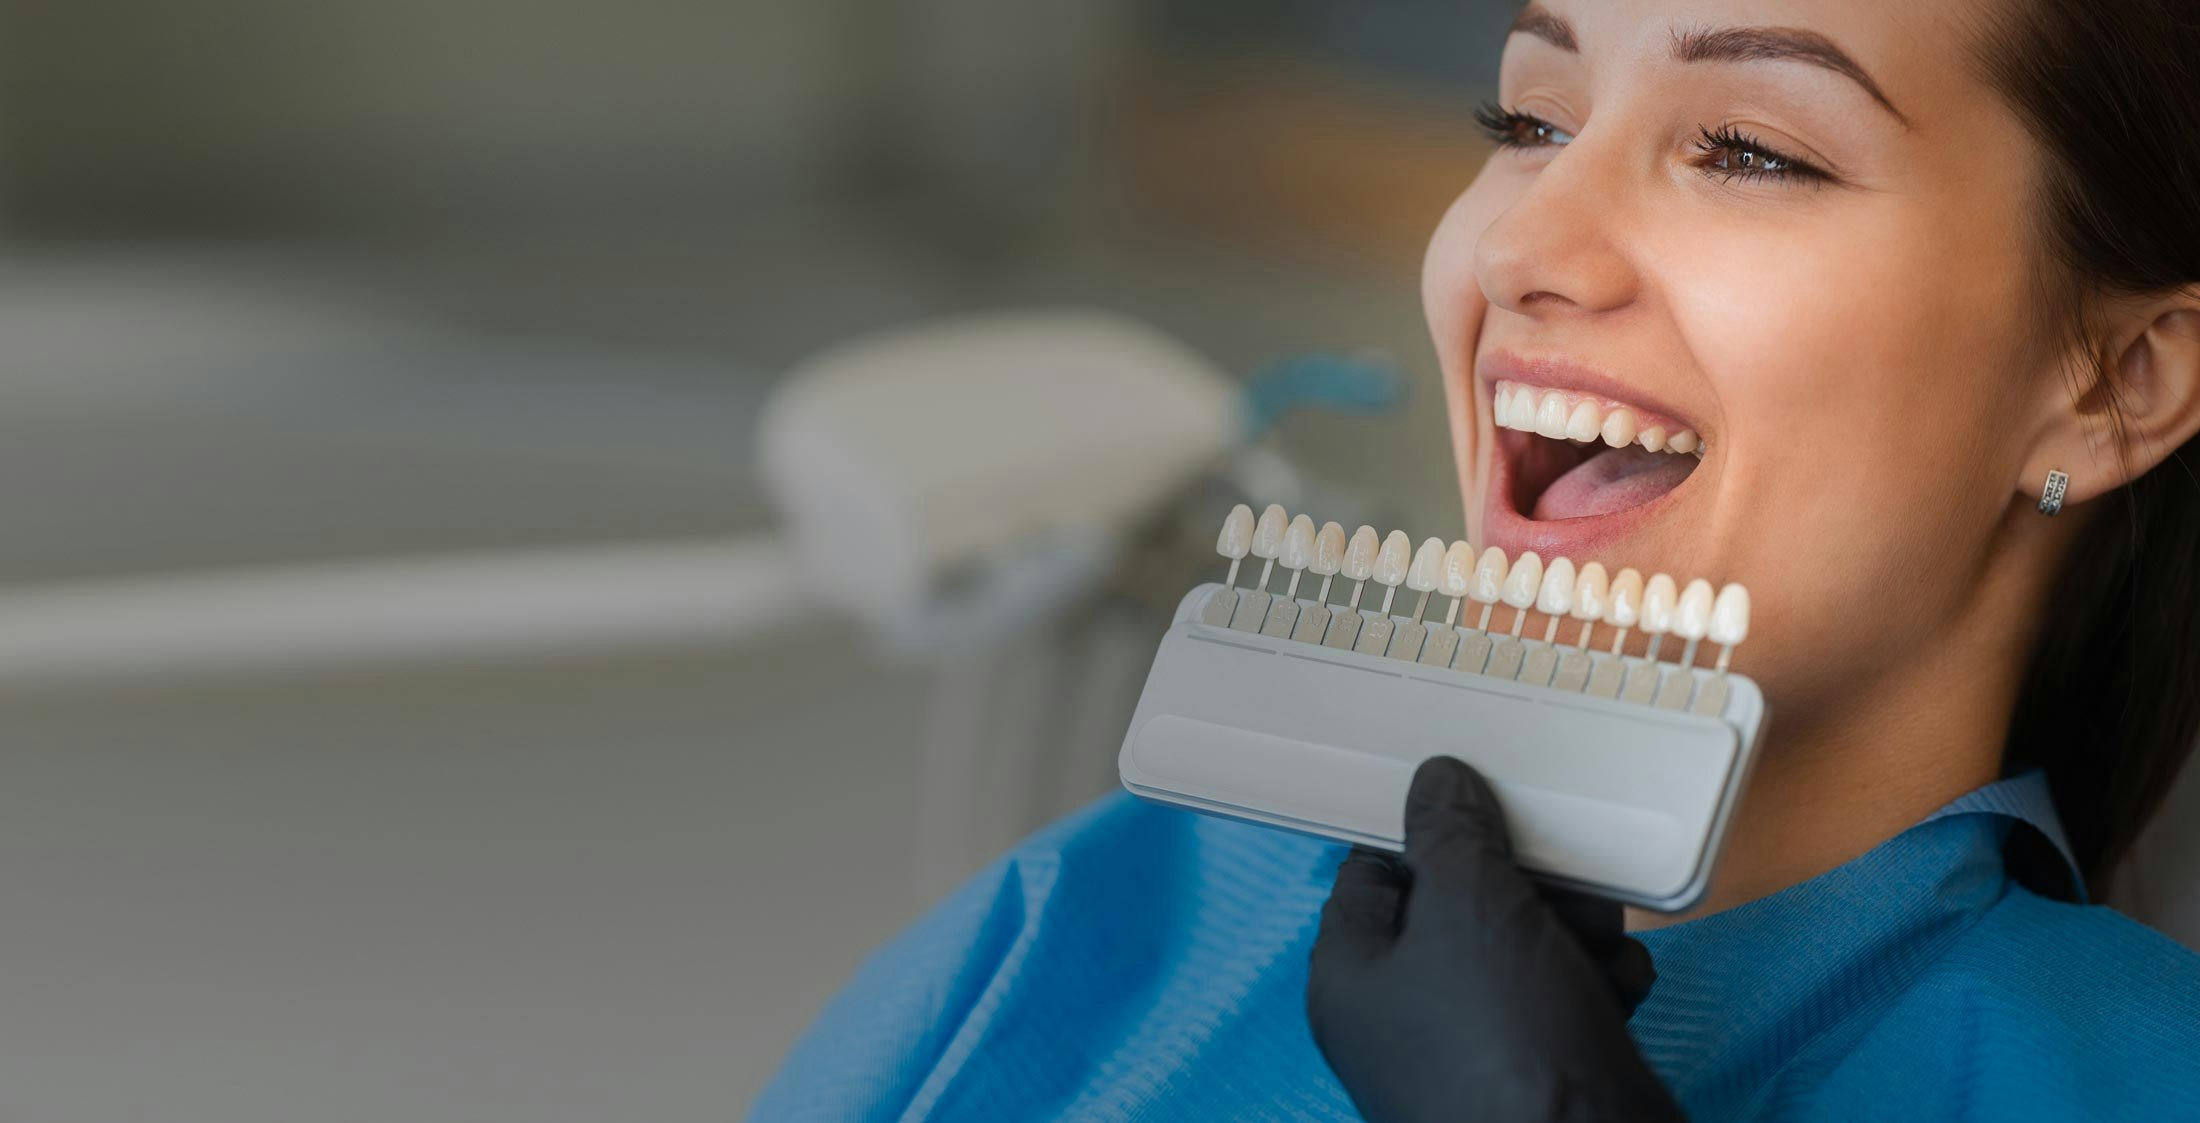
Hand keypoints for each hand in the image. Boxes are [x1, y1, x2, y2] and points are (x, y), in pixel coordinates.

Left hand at [1307, 756, 1684, 1122]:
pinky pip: (1564, 1002)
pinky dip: (1596, 985)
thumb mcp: (1467, 904)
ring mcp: (1474, 1050)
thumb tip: (1438, 781)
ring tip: (1599, 940)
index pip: (1374, 875)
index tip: (1483, 801)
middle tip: (1565, 876)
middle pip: (1461, 908)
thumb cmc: (1501, 1039)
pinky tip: (1619, 989)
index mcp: (1354, 975)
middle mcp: (1405, 1016)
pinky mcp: (1540, 1075)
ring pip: (1523, 951)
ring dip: (1574, 929)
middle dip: (1526, 883)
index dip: (1428, 834)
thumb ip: (1451, 831)